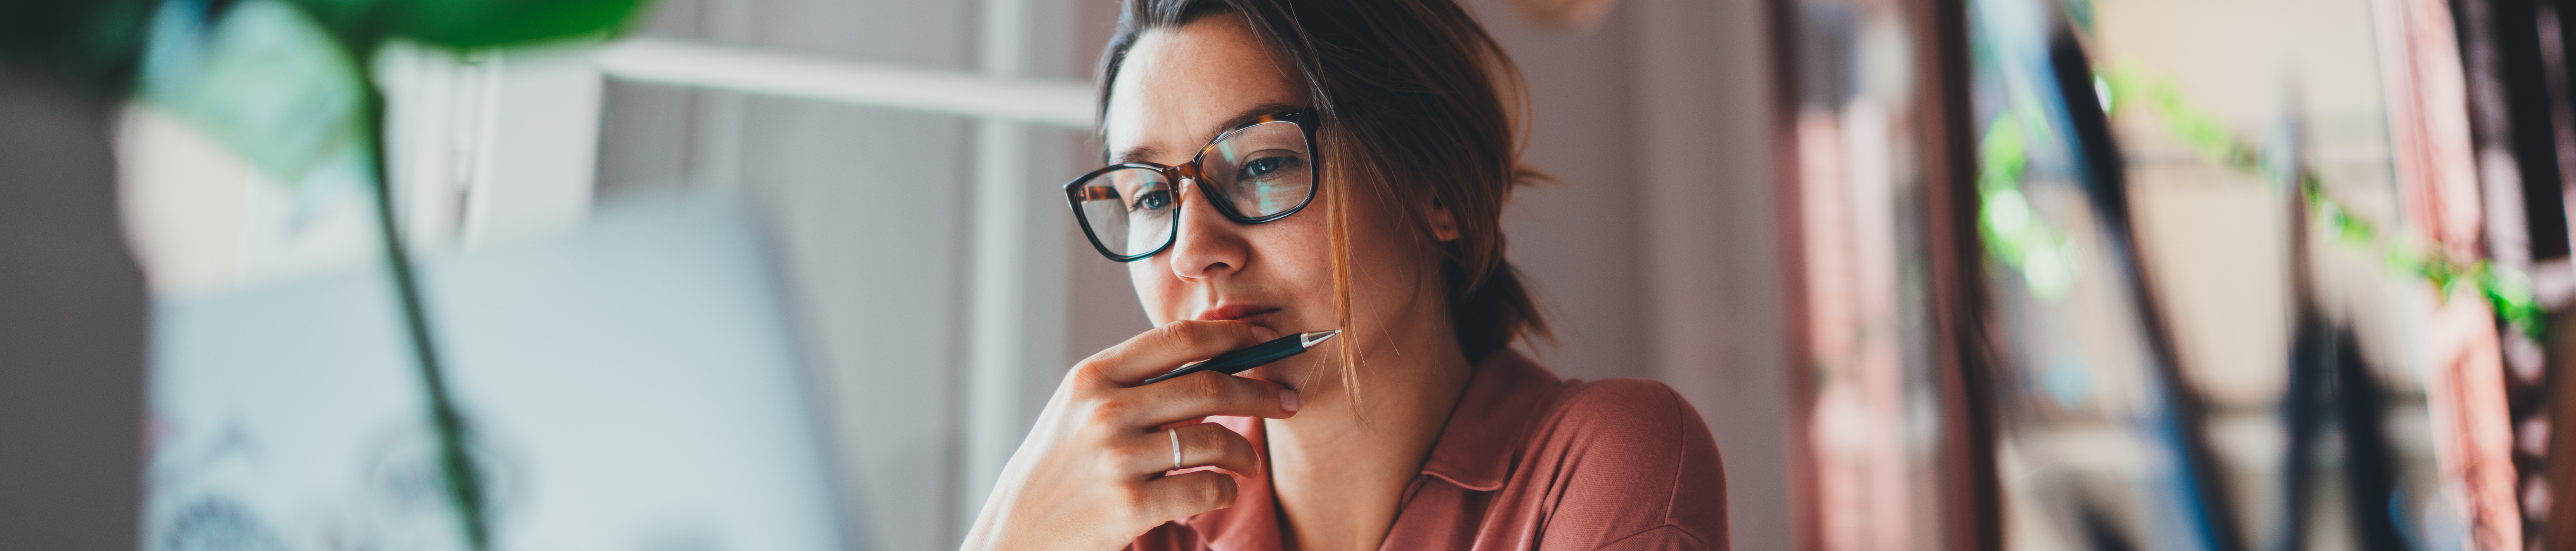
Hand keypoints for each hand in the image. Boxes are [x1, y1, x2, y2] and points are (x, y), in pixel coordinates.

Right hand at [961, 320, 1304, 550]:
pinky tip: (1221, 492)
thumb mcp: (1080, 411)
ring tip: (1248, 463)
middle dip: (1261, 392)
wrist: (1016, 532)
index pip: (1177, 339)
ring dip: (1245, 453)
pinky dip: (1225, 491)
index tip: (1264, 338)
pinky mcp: (1128, 505)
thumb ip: (1133, 384)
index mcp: (1092, 376)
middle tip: (1287, 401)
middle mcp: (1103, 410)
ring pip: (1214, 440)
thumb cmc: (1059, 470)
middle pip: (1209, 385)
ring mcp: (1116, 458)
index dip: (1231, 334)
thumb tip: (1213, 359)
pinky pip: (1206, 489)